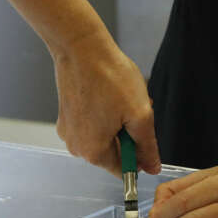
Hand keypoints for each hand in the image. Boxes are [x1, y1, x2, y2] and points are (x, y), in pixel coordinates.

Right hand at [51, 32, 160, 175]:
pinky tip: (106, 94)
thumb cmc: (109, 77)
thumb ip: (147, 146)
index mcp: (93, 152)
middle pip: (113, 153)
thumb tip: (151, 168)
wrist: (80, 47)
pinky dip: (103, 114)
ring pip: (103, 137)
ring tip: (119, 98)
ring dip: (116, 123)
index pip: (123, 170)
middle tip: (132, 108)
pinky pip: (91, 125)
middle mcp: (77, 147)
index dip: (139, 153)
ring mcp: (69, 132)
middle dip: (127, 135)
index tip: (142, 131)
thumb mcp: (139, 114)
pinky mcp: (66, 118)